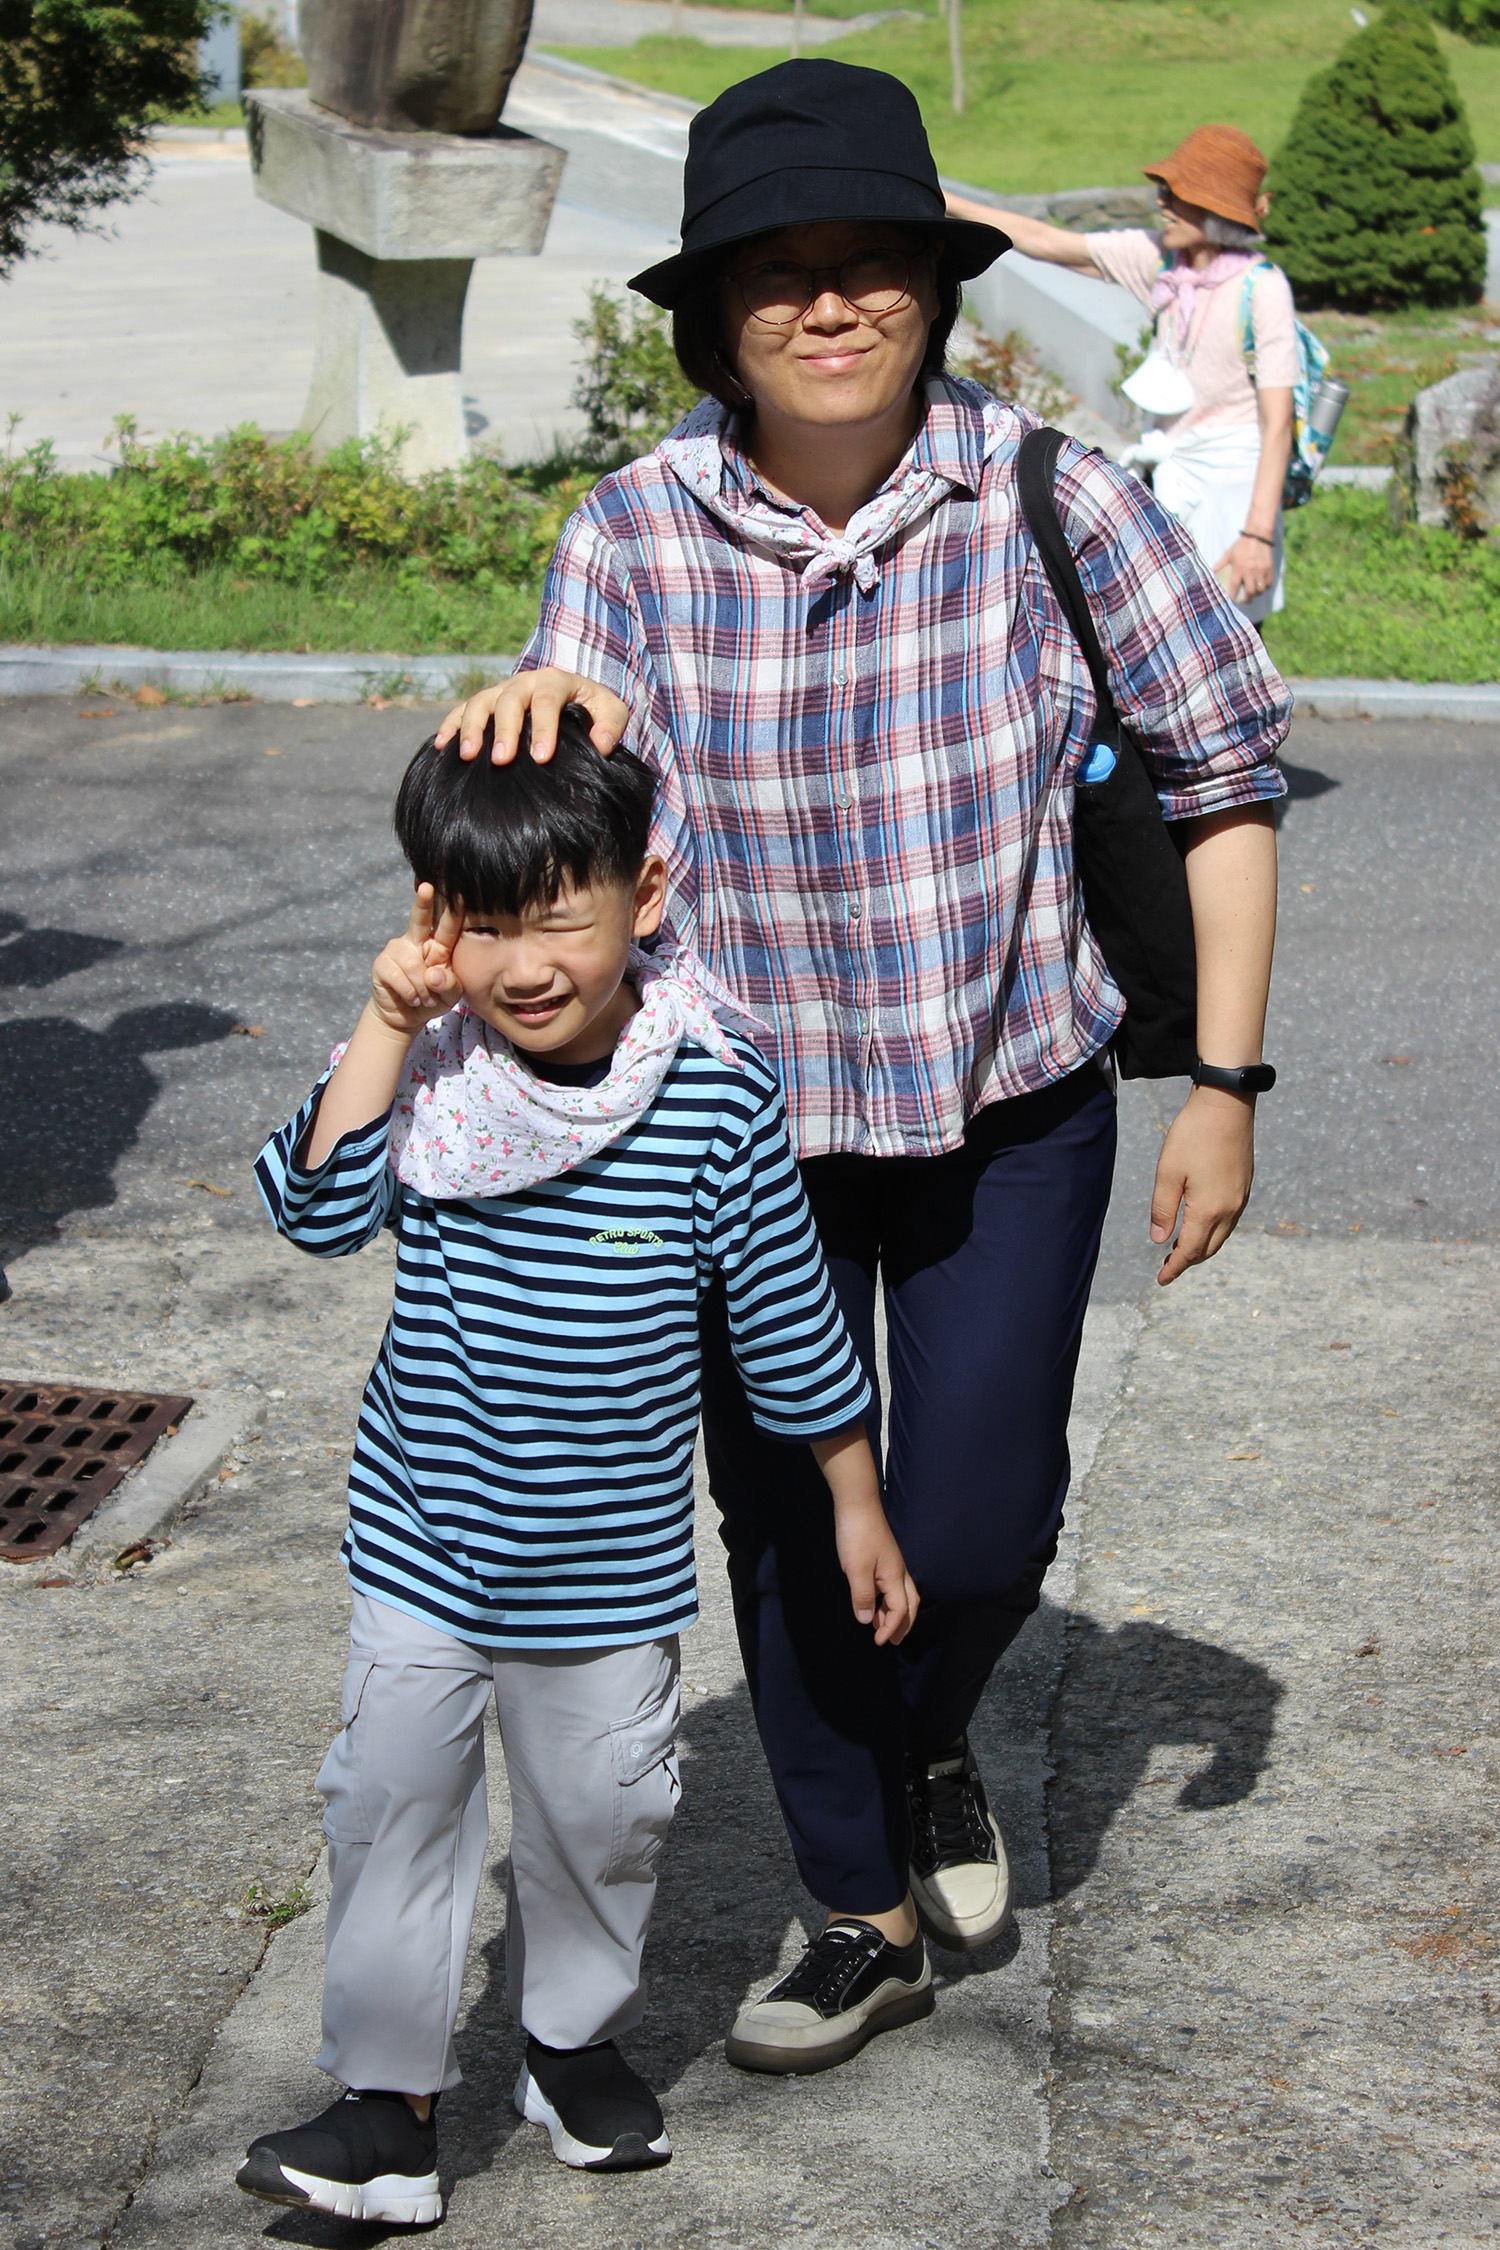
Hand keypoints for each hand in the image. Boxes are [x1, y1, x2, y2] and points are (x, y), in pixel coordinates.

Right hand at [369, 884, 463, 1037]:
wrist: (404, 1017)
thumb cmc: (431, 1000)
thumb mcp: (450, 995)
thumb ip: (450, 984)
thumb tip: (433, 973)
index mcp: (437, 945)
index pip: (447, 926)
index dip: (453, 909)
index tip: (460, 891)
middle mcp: (416, 941)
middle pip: (419, 918)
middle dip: (423, 902)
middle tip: (426, 887)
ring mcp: (396, 950)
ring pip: (415, 967)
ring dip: (424, 990)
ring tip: (424, 998)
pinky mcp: (381, 964)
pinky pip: (401, 978)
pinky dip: (410, 993)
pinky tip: (411, 998)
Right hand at [432, 668, 630, 765]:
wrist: (571, 695)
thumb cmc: (592, 708)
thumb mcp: (611, 711)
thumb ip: (611, 725)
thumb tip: (601, 745)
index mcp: (556, 680)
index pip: (548, 700)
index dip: (544, 728)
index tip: (541, 757)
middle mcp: (525, 681)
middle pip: (510, 700)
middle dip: (504, 730)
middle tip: (501, 760)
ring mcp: (501, 690)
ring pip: (480, 702)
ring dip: (471, 728)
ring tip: (468, 757)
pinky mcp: (485, 703)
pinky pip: (462, 709)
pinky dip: (450, 725)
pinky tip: (441, 746)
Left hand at [835, 1499, 919, 1645]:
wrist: (857, 1504)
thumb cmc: (858, 1536)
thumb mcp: (856, 1570)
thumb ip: (863, 1596)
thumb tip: (867, 1621)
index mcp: (895, 1577)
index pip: (900, 1610)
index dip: (891, 1628)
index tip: (878, 1642)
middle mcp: (899, 1572)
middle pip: (910, 1604)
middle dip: (903, 1624)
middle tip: (892, 1641)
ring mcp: (892, 1563)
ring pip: (902, 1594)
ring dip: (894, 1612)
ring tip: (879, 1625)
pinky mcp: (884, 1557)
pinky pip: (892, 1586)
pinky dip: (887, 1600)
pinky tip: (874, 1600)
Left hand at [1150, 1084, 1255, 1285]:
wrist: (1227, 1105)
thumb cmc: (1193, 1135)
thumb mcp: (1168, 1173)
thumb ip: (1163, 1210)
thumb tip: (1159, 1240)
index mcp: (1209, 1210)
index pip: (1190, 1251)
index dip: (1174, 1268)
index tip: (1161, 1280)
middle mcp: (1230, 1209)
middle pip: (1208, 1248)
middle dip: (1188, 1261)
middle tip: (1168, 1267)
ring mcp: (1241, 1197)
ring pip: (1222, 1235)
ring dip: (1202, 1246)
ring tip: (1182, 1248)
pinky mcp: (1244, 1184)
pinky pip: (1230, 1220)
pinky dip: (1214, 1230)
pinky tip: (1202, 1224)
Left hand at [1214, 532, 1274, 605]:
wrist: (1257, 535)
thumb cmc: (1241, 545)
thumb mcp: (1228, 554)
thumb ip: (1220, 564)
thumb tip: (1210, 572)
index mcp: (1239, 568)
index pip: (1234, 587)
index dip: (1232, 597)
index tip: (1231, 604)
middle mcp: (1250, 571)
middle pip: (1250, 592)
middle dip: (1248, 598)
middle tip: (1246, 600)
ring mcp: (1261, 570)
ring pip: (1260, 589)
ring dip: (1256, 593)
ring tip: (1253, 593)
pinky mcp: (1269, 568)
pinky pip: (1268, 583)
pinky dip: (1265, 587)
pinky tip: (1261, 587)